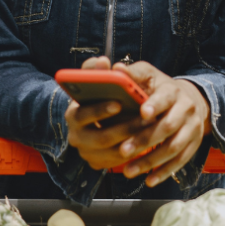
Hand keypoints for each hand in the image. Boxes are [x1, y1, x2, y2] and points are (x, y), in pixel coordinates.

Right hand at [64, 56, 155, 171]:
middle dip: (124, 128)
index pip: (82, 114)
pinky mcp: (99, 164)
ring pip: (113, 153)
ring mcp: (87, 153)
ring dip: (134, 141)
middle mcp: (76, 137)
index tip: (118, 103)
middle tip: (145, 119)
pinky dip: (134, 154)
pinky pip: (118, 163)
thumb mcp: (94, 80)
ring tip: (151, 129)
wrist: (98, 120)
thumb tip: (103, 61)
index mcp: (73, 115)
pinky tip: (149, 142)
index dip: (100, 110)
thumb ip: (96, 69)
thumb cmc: (99, 96)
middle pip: (101, 138)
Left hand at [113, 61, 211, 186]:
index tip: (142, 113)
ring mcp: (192, 128)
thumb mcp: (149, 75)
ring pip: (173, 148)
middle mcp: (186, 109)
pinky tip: (149, 181)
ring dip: (150, 161)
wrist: (192, 100)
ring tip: (129, 170)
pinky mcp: (193, 145)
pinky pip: (180, 162)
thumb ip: (132, 74)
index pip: (165, 97)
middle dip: (144, 140)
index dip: (155, 105)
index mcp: (173, 91)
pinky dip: (164, 172)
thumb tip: (115, 68)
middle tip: (123, 150)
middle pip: (167, 127)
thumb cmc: (160, 88)